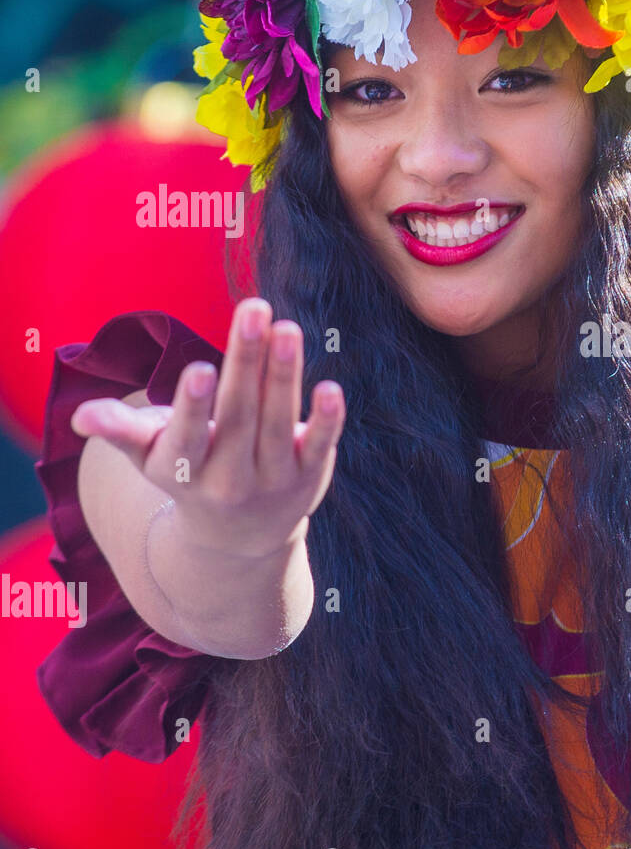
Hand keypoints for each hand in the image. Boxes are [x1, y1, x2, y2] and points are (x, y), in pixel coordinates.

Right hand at [70, 299, 345, 558]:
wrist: (239, 538)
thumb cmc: (189, 472)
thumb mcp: (152, 457)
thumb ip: (121, 432)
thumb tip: (82, 417)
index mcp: (184, 469)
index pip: (187, 438)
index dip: (193, 406)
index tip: (198, 368)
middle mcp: (229, 477)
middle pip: (238, 416)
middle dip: (246, 362)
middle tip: (254, 310)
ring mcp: (272, 478)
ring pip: (277, 424)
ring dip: (284, 376)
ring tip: (287, 328)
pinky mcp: (309, 474)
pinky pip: (319, 446)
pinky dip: (326, 420)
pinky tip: (330, 388)